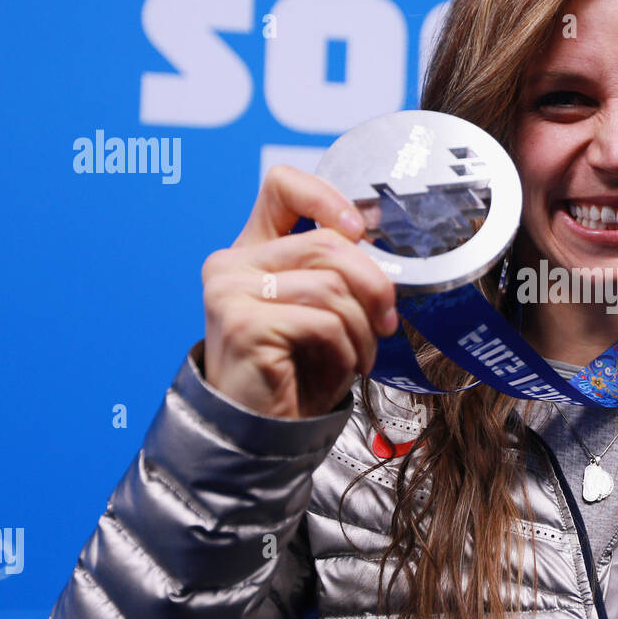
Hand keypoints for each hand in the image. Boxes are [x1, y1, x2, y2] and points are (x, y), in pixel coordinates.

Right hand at [200, 164, 398, 419]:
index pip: (282, 187)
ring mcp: (231, 292)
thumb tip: (380, 246)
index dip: (328, 198)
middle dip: (374, 286)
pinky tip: (342, 369)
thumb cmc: (297, 371)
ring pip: (332, 285)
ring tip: (361, 355)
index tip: (361, 230)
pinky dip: (347, 349)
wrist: (264, 431)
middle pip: (328, 244)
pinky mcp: (244, 324)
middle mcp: (232, 264)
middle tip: (387, 322)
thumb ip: (336, 270)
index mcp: (251, 250)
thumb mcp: (321, 310)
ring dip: (363, 328)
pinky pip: (324, 321)